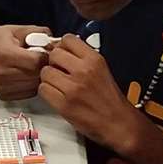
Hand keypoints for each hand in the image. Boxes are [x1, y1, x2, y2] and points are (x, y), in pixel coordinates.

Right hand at [0, 24, 52, 100]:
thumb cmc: (3, 38)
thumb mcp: (22, 29)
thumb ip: (41, 33)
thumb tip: (60, 44)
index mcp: (4, 54)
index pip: (36, 62)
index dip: (46, 57)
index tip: (47, 52)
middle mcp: (1, 73)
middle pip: (36, 76)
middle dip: (45, 67)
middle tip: (43, 59)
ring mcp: (1, 86)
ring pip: (35, 86)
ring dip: (40, 77)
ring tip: (34, 66)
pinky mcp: (2, 95)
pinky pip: (29, 93)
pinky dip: (33, 85)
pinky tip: (27, 75)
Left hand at [38, 33, 140, 148]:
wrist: (119, 124)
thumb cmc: (110, 100)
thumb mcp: (102, 70)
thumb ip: (83, 58)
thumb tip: (62, 49)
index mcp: (94, 60)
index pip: (68, 39)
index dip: (62, 47)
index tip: (62, 54)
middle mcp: (83, 71)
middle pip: (53, 54)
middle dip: (54, 62)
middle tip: (59, 71)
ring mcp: (73, 88)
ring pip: (45, 72)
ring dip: (49, 79)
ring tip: (58, 85)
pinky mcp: (64, 104)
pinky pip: (43, 90)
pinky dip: (47, 92)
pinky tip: (57, 95)